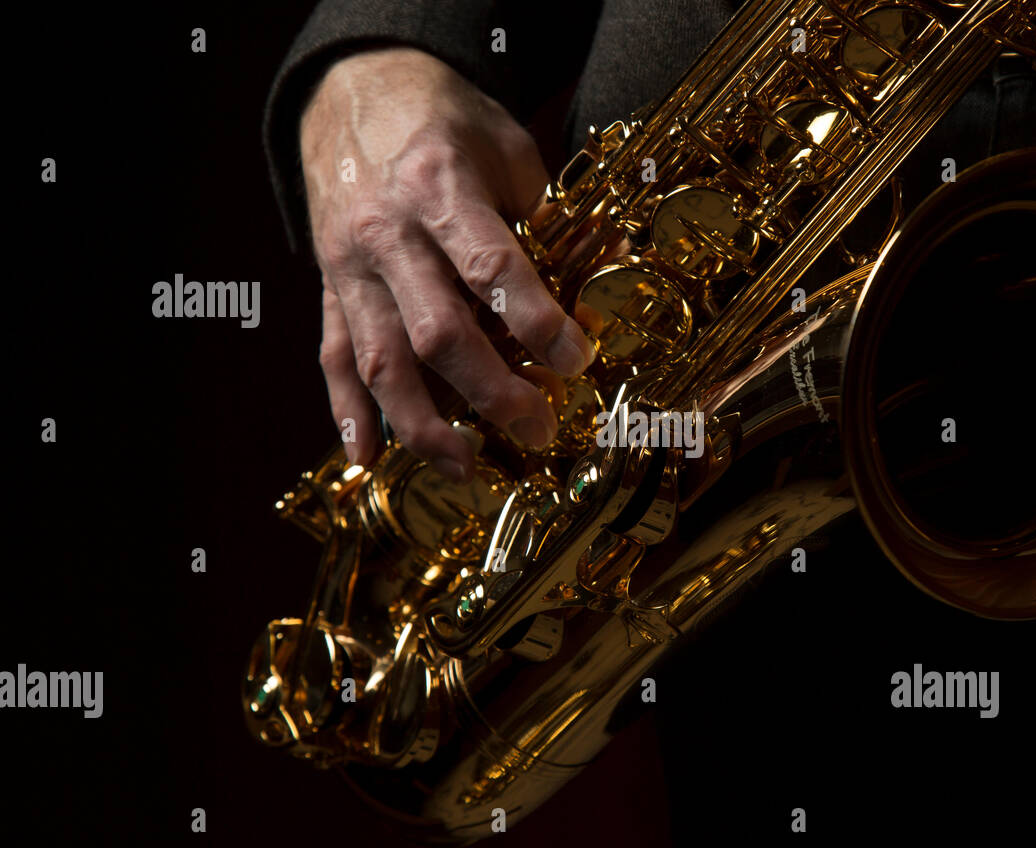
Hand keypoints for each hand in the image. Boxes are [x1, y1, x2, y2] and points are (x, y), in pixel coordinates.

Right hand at [300, 47, 594, 480]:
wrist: (352, 89)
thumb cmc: (443, 120)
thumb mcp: (506, 147)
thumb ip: (545, 216)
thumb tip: (603, 275)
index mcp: (439, 188)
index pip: (491, 269)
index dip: (537, 323)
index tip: (576, 361)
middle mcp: (386, 234)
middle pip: (436, 333)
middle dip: (491, 392)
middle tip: (538, 428)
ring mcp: (349, 268)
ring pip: (381, 362)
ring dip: (423, 424)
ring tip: (465, 466)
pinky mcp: (328, 288)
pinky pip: (333, 357)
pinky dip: (347, 410)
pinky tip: (366, 455)